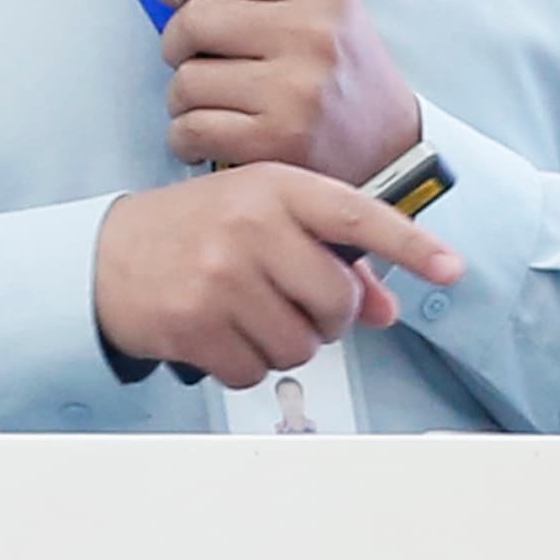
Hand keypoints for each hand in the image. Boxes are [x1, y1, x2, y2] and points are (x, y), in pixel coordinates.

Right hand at [92, 167, 470, 387]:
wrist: (108, 256)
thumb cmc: (197, 231)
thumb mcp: (265, 223)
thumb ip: (331, 259)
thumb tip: (387, 309)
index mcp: (276, 188)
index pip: (357, 215)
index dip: (410, 244)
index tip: (452, 267)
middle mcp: (251, 226)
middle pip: (337, 303)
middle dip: (328, 319)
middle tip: (295, 306)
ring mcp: (221, 275)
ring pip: (299, 346)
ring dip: (284, 345)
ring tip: (250, 315)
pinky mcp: (194, 322)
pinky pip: (254, 371)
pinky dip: (245, 365)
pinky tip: (222, 334)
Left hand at [142, 0, 425, 178]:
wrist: (392, 154)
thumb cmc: (347, 82)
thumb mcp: (312, 15)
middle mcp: (311, 35)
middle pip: (195, 19)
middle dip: (179, 42)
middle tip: (198, 58)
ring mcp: (294, 90)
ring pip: (186, 80)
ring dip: (184, 96)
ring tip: (214, 102)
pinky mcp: (276, 141)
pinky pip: (191, 129)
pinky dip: (186, 136)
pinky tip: (210, 135)